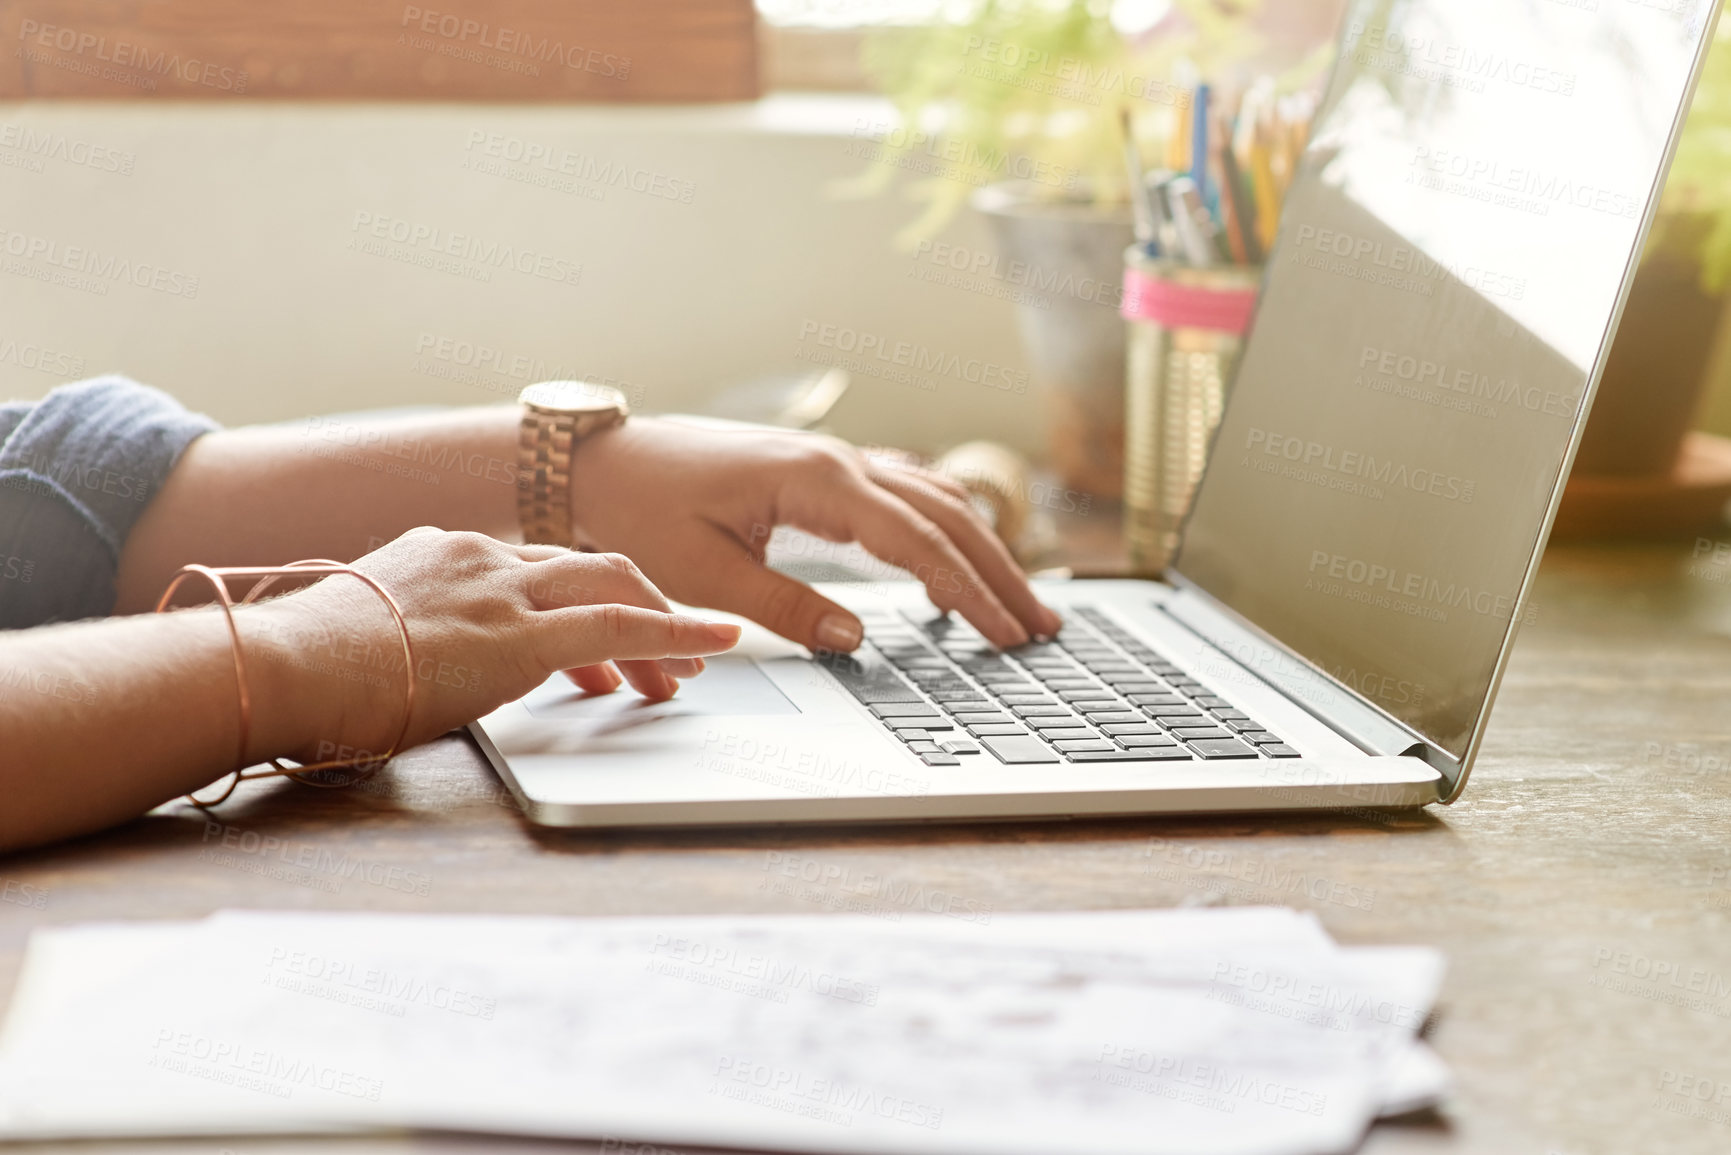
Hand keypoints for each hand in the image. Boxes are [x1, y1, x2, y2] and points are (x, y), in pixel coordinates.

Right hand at [243, 528, 740, 763]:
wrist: (282, 668)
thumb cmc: (301, 670)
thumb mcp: (361, 639)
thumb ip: (404, 640)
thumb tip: (412, 671)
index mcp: (442, 552)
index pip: (535, 569)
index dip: (577, 602)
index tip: (598, 647)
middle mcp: (481, 557)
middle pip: (587, 567)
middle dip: (637, 606)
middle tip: (667, 655)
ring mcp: (503, 590)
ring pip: (613, 588)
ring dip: (662, 627)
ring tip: (693, 665)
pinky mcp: (520, 634)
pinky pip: (621, 625)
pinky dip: (676, 632)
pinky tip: (715, 645)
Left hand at [563, 419, 1062, 651]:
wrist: (603, 461)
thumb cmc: (643, 510)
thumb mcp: (705, 572)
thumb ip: (784, 607)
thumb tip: (855, 640)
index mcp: (815, 479)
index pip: (918, 539)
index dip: (969, 589)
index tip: (1006, 632)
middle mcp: (838, 460)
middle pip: (947, 513)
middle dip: (999, 571)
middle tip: (1040, 625)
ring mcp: (834, 460)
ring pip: (935, 498)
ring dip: (981, 547)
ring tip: (1018, 599)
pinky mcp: (822, 471)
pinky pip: (906, 493)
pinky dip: (945, 526)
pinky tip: (958, 559)